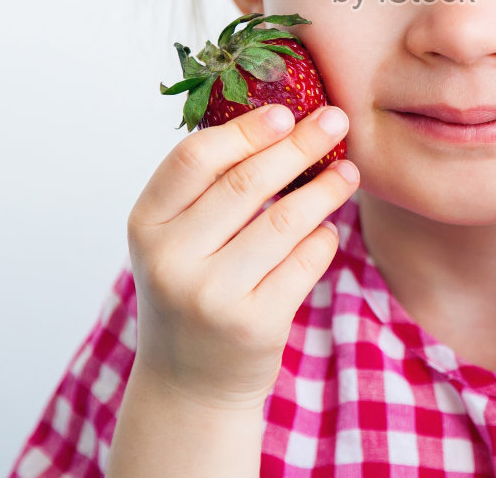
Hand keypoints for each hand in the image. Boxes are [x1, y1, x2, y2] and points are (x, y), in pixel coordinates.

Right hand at [125, 102, 358, 408]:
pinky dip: (324, 239)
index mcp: (146, 226)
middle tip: (335, 121)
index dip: (244, 130)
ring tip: (348, 174)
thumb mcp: (176, 239)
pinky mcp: (255, 326)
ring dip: (325, 190)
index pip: (193, 159)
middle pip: (246, 182)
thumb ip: (207, 188)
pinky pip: (305, 263)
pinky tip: (329, 229)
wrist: (189, 383)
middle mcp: (172, 260)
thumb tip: (279, 119)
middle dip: (299, 145)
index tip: (285, 112)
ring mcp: (212, 296)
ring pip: (285, 221)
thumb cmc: (191, 289)